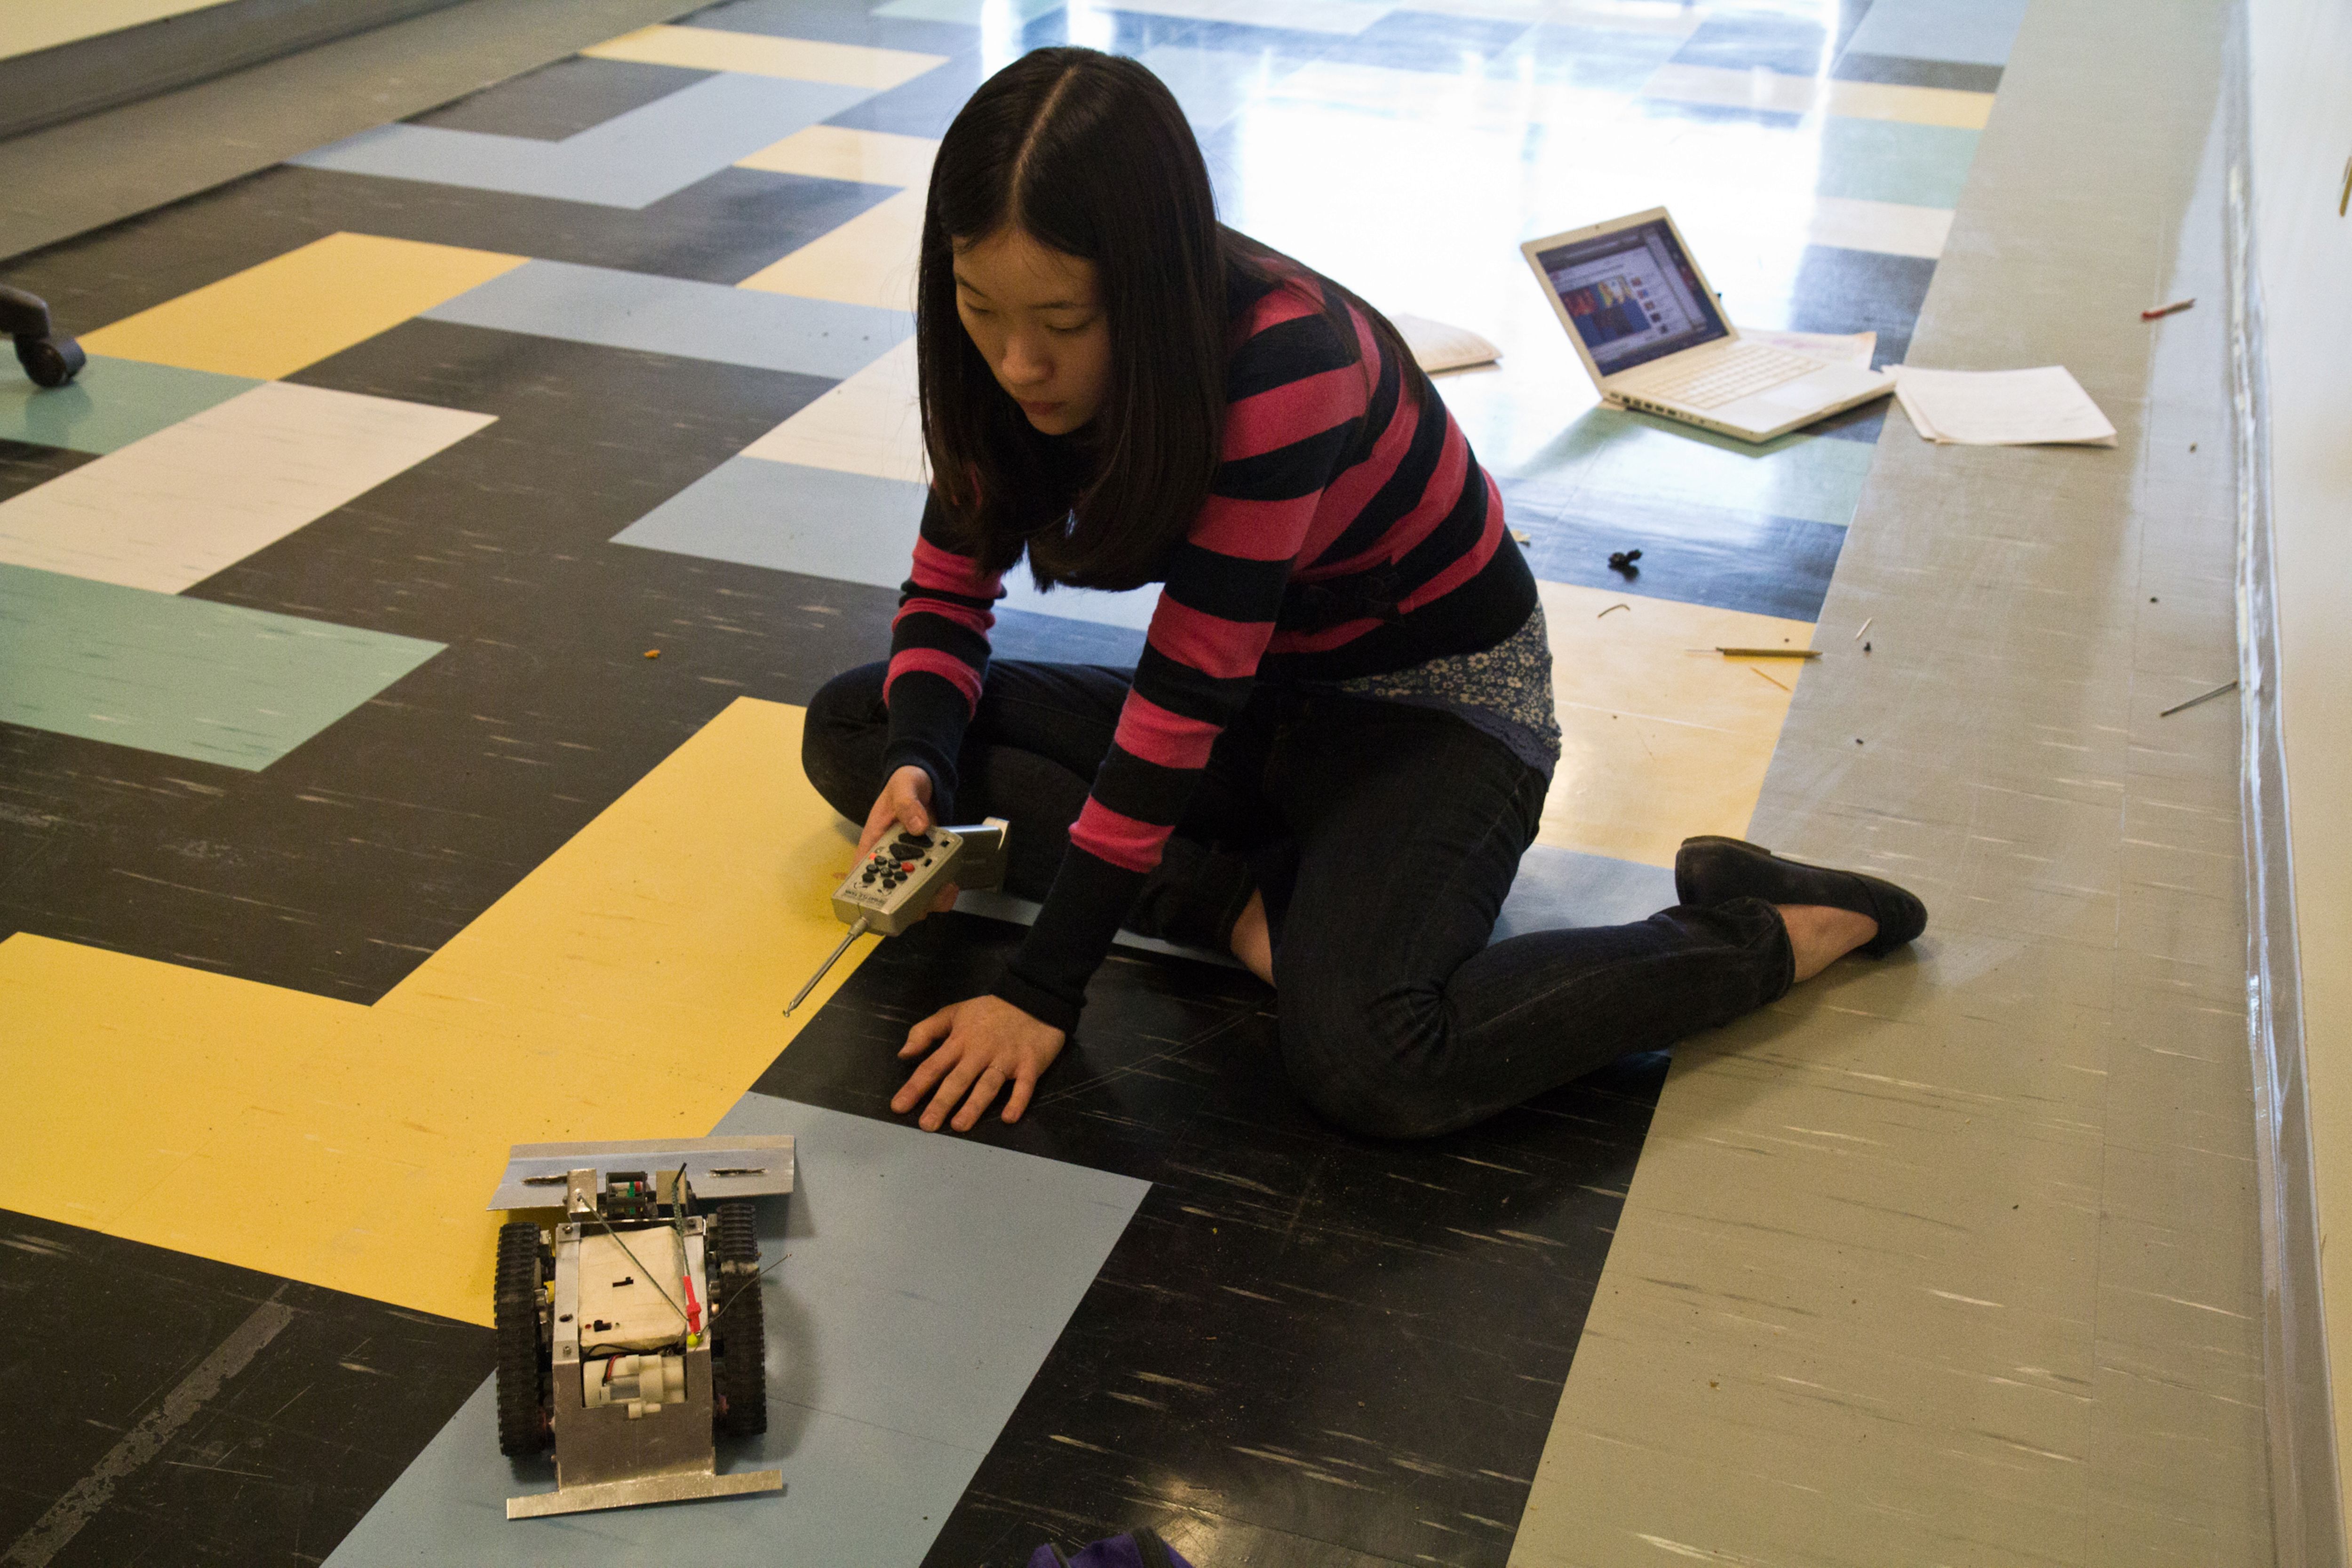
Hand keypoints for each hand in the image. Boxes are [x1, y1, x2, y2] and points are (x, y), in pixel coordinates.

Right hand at [859, 765, 958, 913]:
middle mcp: (889, 859)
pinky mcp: (926, 863)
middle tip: (926, 898)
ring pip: (912, 894)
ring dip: (928, 899)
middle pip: (889, 892)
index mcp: (873, 843)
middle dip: (906, 902)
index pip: (861, 876)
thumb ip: (907, 804)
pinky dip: (940, 889)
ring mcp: (908, 863)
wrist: (926, 781)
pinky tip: (951, 884)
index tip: (883, 905)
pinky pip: (930, 884)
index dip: (867, 896)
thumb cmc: (906, 782)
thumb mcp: (904, 787)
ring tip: (944, 889)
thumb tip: (917, 827)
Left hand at [892, 994, 1065, 1131]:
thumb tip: (903, 1054)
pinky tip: (1009, 1118)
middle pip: (958, 1079)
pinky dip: (1018, 1101)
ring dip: (974, 1105)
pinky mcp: (1030, 1063)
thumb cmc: (989, 1011)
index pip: (933, 1066)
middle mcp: (980, 1052)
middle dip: (941, 1102)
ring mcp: (1006, 1058)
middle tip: (927, 1125)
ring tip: (960, 1125)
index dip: (915, 1087)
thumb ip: (925, 1032)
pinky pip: (1024, 1085)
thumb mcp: (953, 1013)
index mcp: (959, 1040)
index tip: (899, 1106)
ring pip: (988, 1084)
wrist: (1033, 997)